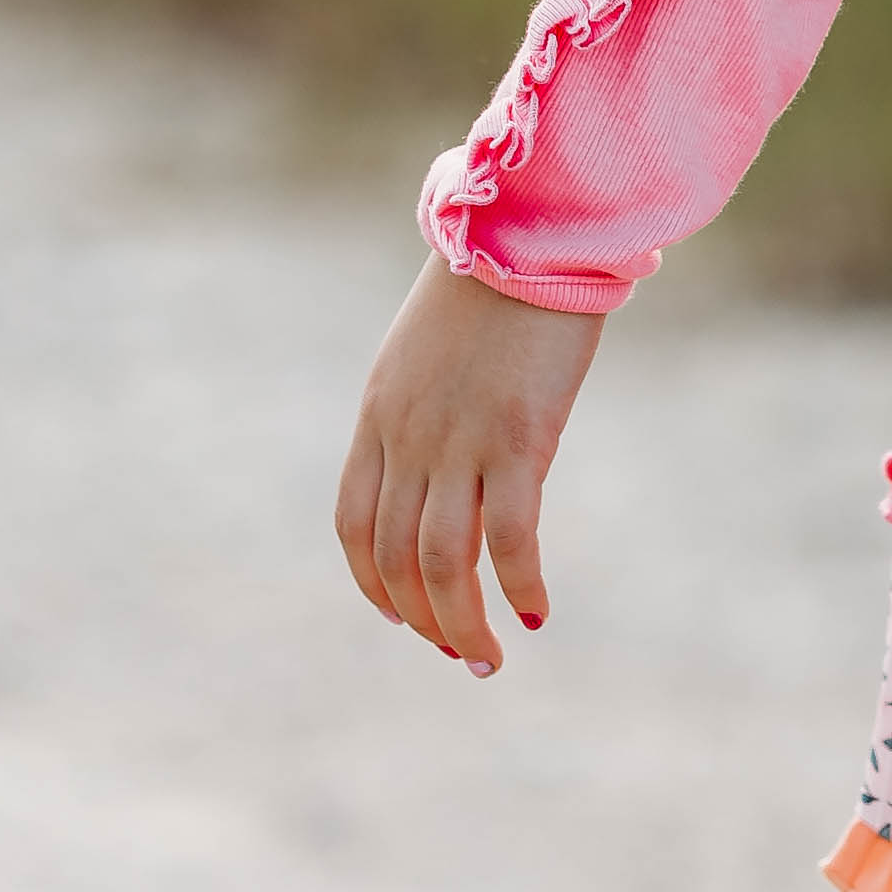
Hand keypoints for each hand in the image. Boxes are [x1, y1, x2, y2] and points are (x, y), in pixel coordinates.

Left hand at [335, 260, 602, 670]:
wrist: (531, 234)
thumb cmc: (498, 280)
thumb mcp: (434, 349)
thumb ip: (429, 402)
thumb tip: (454, 445)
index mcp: (380, 415)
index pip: (354, 525)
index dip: (373, 584)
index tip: (402, 616)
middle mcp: (409, 438)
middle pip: (395, 558)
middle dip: (424, 619)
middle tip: (461, 653)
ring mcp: (459, 441)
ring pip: (445, 561)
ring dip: (462, 623)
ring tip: (488, 657)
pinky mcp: (519, 438)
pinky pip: (509, 536)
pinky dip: (518, 584)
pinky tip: (537, 609)